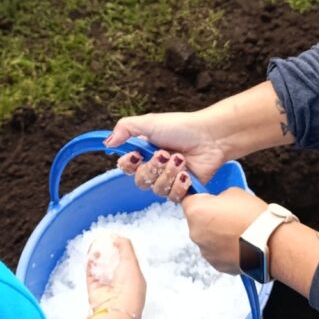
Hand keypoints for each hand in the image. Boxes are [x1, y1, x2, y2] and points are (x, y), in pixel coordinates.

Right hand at [82, 236, 144, 318]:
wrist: (115, 310)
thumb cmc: (129, 288)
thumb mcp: (131, 262)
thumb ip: (125, 247)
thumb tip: (116, 236)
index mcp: (135, 278)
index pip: (128, 260)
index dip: (122, 249)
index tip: (115, 239)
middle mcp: (120, 283)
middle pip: (113, 262)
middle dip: (109, 251)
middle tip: (104, 240)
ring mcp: (106, 286)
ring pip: (101, 267)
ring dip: (99, 256)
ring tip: (97, 244)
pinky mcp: (94, 289)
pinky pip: (90, 273)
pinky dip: (90, 263)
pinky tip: (91, 253)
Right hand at [106, 110, 231, 181]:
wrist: (211, 137)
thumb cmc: (183, 127)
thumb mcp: (149, 122)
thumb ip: (124, 128)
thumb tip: (107, 143)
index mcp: (144, 153)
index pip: (125, 168)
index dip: (129, 165)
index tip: (138, 155)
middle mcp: (155, 168)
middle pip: (140, 181)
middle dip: (153, 168)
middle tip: (166, 154)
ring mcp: (169, 180)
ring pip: (156, 190)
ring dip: (168, 174)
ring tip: (181, 160)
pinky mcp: (183, 190)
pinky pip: (172, 197)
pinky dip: (179, 184)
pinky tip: (187, 173)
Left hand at [179, 188, 267, 275]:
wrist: (270, 242)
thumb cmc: (253, 215)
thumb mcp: (234, 193)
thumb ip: (219, 198)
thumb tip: (216, 203)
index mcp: (195, 211)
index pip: (188, 201)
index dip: (201, 199)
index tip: (211, 200)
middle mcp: (194, 232)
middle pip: (197, 222)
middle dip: (210, 219)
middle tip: (230, 217)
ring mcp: (204, 250)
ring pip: (206, 239)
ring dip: (217, 236)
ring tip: (238, 233)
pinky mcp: (215, 264)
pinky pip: (216, 253)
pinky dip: (224, 249)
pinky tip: (240, 245)